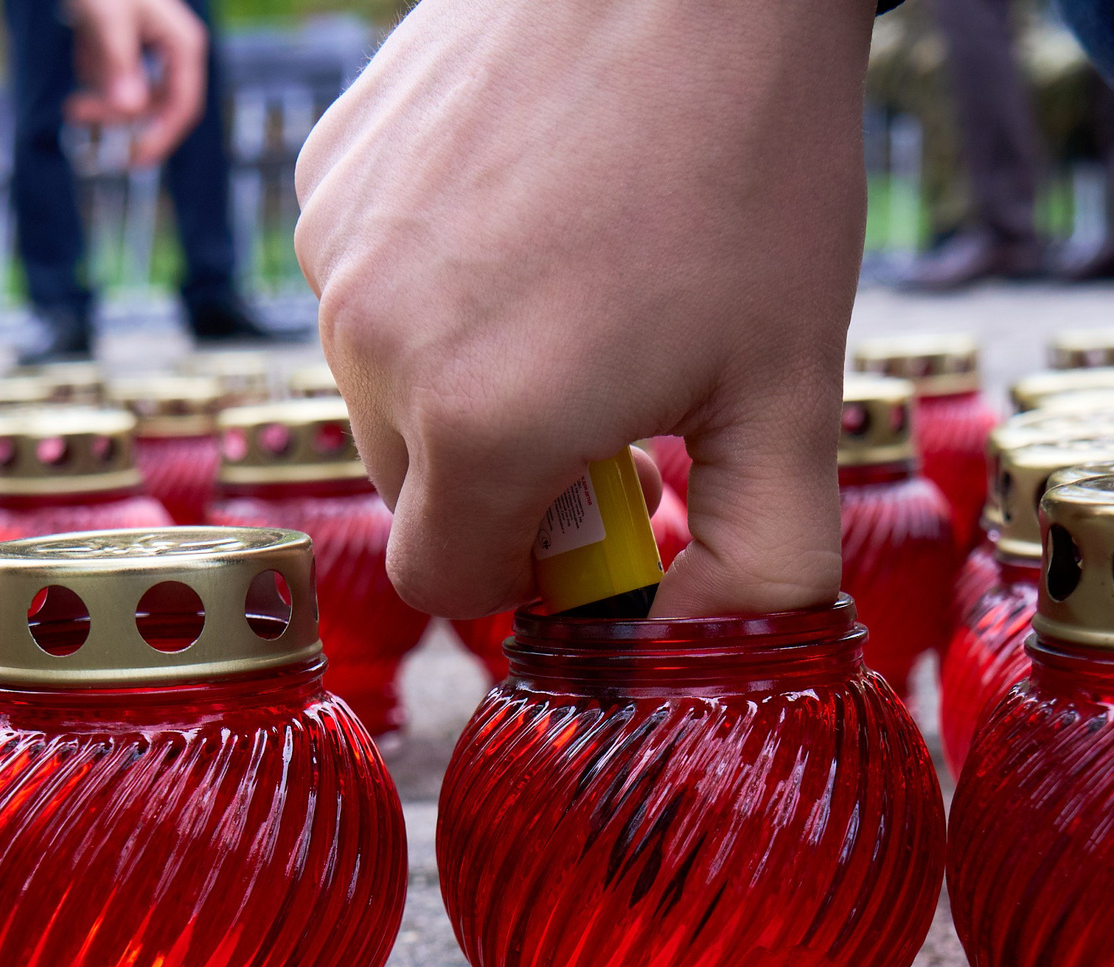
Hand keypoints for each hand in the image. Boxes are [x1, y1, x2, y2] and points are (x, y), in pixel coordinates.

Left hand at [64, 0, 209, 168]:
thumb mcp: (107, 18)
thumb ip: (119, 62)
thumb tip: (129, 110)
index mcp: (183, 45)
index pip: (183, 107)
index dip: (161, 138)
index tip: (132, 161)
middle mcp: (173, 49)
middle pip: (153, 107)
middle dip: (114, 114)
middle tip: (74, 111)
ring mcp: (150, 49)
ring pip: (131, 96)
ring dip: (100, 93)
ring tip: (75, 68)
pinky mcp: (129, 47)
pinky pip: (115, 78)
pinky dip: (94, 73)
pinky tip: (81, 46)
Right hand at [295, 0, 882, 618]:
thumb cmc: (752, 158)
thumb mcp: (788, 389)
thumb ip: (759, 564)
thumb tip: (707, 661)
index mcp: (482, 425)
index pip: (447, 587)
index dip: (532, 570)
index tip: (604, 507)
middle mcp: (375, 345)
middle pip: (414, 493)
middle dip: (506, 474)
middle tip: (614, 386)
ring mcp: (337, 250)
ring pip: (382, 387)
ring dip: (465, 375)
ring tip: (574, 281)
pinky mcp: (324, 171)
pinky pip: (364, 285)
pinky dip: (434, 282)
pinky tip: (525, 209)